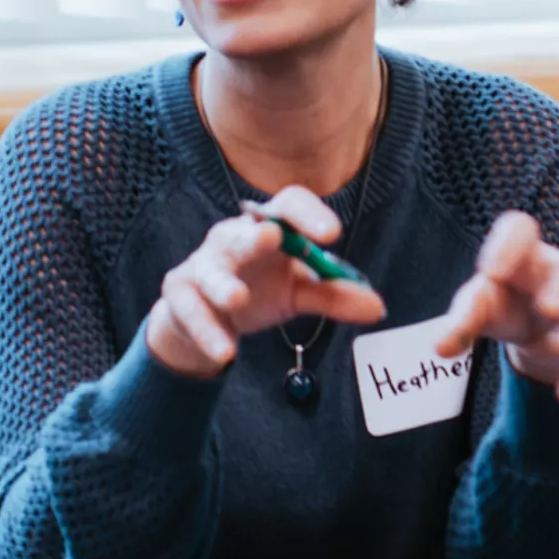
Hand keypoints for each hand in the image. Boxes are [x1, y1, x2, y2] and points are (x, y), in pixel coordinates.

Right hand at [146, 185, 385, 379]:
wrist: (202, 320)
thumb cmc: (257, 291)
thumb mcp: (298, 293)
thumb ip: (334, 296)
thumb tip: (378, 307)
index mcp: (267, 228)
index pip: (288, 206)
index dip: (308, 214)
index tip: (333, 234)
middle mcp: (232, 239)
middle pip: (244, 233)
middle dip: (256, 236)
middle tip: (272, 237)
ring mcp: (202, 265)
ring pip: (211, 272)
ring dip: (222, 284)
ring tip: (237, 299)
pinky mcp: (179, 292)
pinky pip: (190, 309)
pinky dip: (206, 330)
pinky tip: (224, 352)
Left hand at [433, 211, 558, 407]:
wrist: (533, 337)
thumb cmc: (502, 308)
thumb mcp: (478, 309)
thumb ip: (460, 323)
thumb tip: (441, 348)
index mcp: (524, 257)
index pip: (522, 229)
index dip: (511, 244)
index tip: (491, 270)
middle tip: (547, 308)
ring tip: (556, 347)